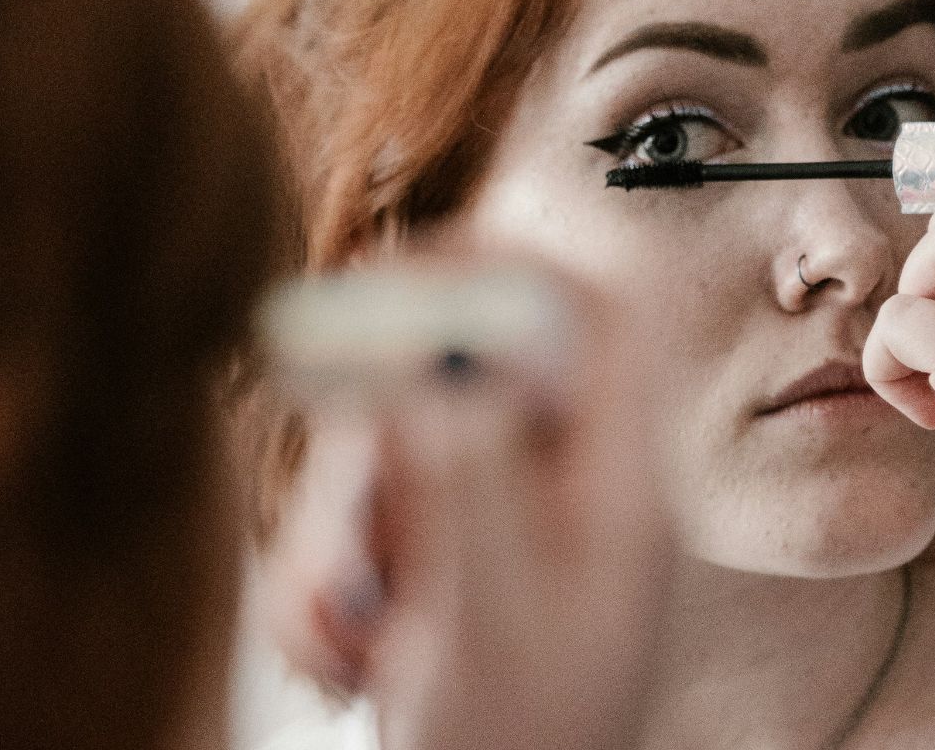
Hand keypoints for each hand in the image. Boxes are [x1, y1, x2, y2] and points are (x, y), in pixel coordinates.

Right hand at [262, 262, 670, 749]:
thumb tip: (438, 355)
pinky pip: (347, 527)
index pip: (591, 322)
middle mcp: (555, 491)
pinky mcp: (428, 566)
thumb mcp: (492, 619)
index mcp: (614, 490)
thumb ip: (466, 478)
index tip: (410, 267)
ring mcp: (489, 526)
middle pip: (458, 378)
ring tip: (355, 648)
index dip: (510, 268)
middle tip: (356, 542)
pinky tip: (347, 666)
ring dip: (335, 544)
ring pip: (383, 453)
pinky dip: (320, 592)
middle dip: (375, 452)